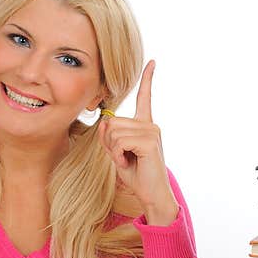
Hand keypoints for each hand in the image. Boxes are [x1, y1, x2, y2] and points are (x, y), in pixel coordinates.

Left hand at [98, 60, 178, 225]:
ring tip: (127, 161)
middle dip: (109, 142)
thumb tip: (105, 121)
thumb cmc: (136, 174)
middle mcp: (150, 124)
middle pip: (113, 121)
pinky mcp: (149, 141)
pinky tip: (129, 163)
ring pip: (114, 132)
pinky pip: (119, 141)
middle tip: (122, 157)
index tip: (152, 62)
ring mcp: (151, 131)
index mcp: (145, 125)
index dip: (147, 79)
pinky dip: (118, 155)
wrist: (152, 195)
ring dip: (113, 150)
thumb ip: (108, 135)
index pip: (144, 97)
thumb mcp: (116, 152)